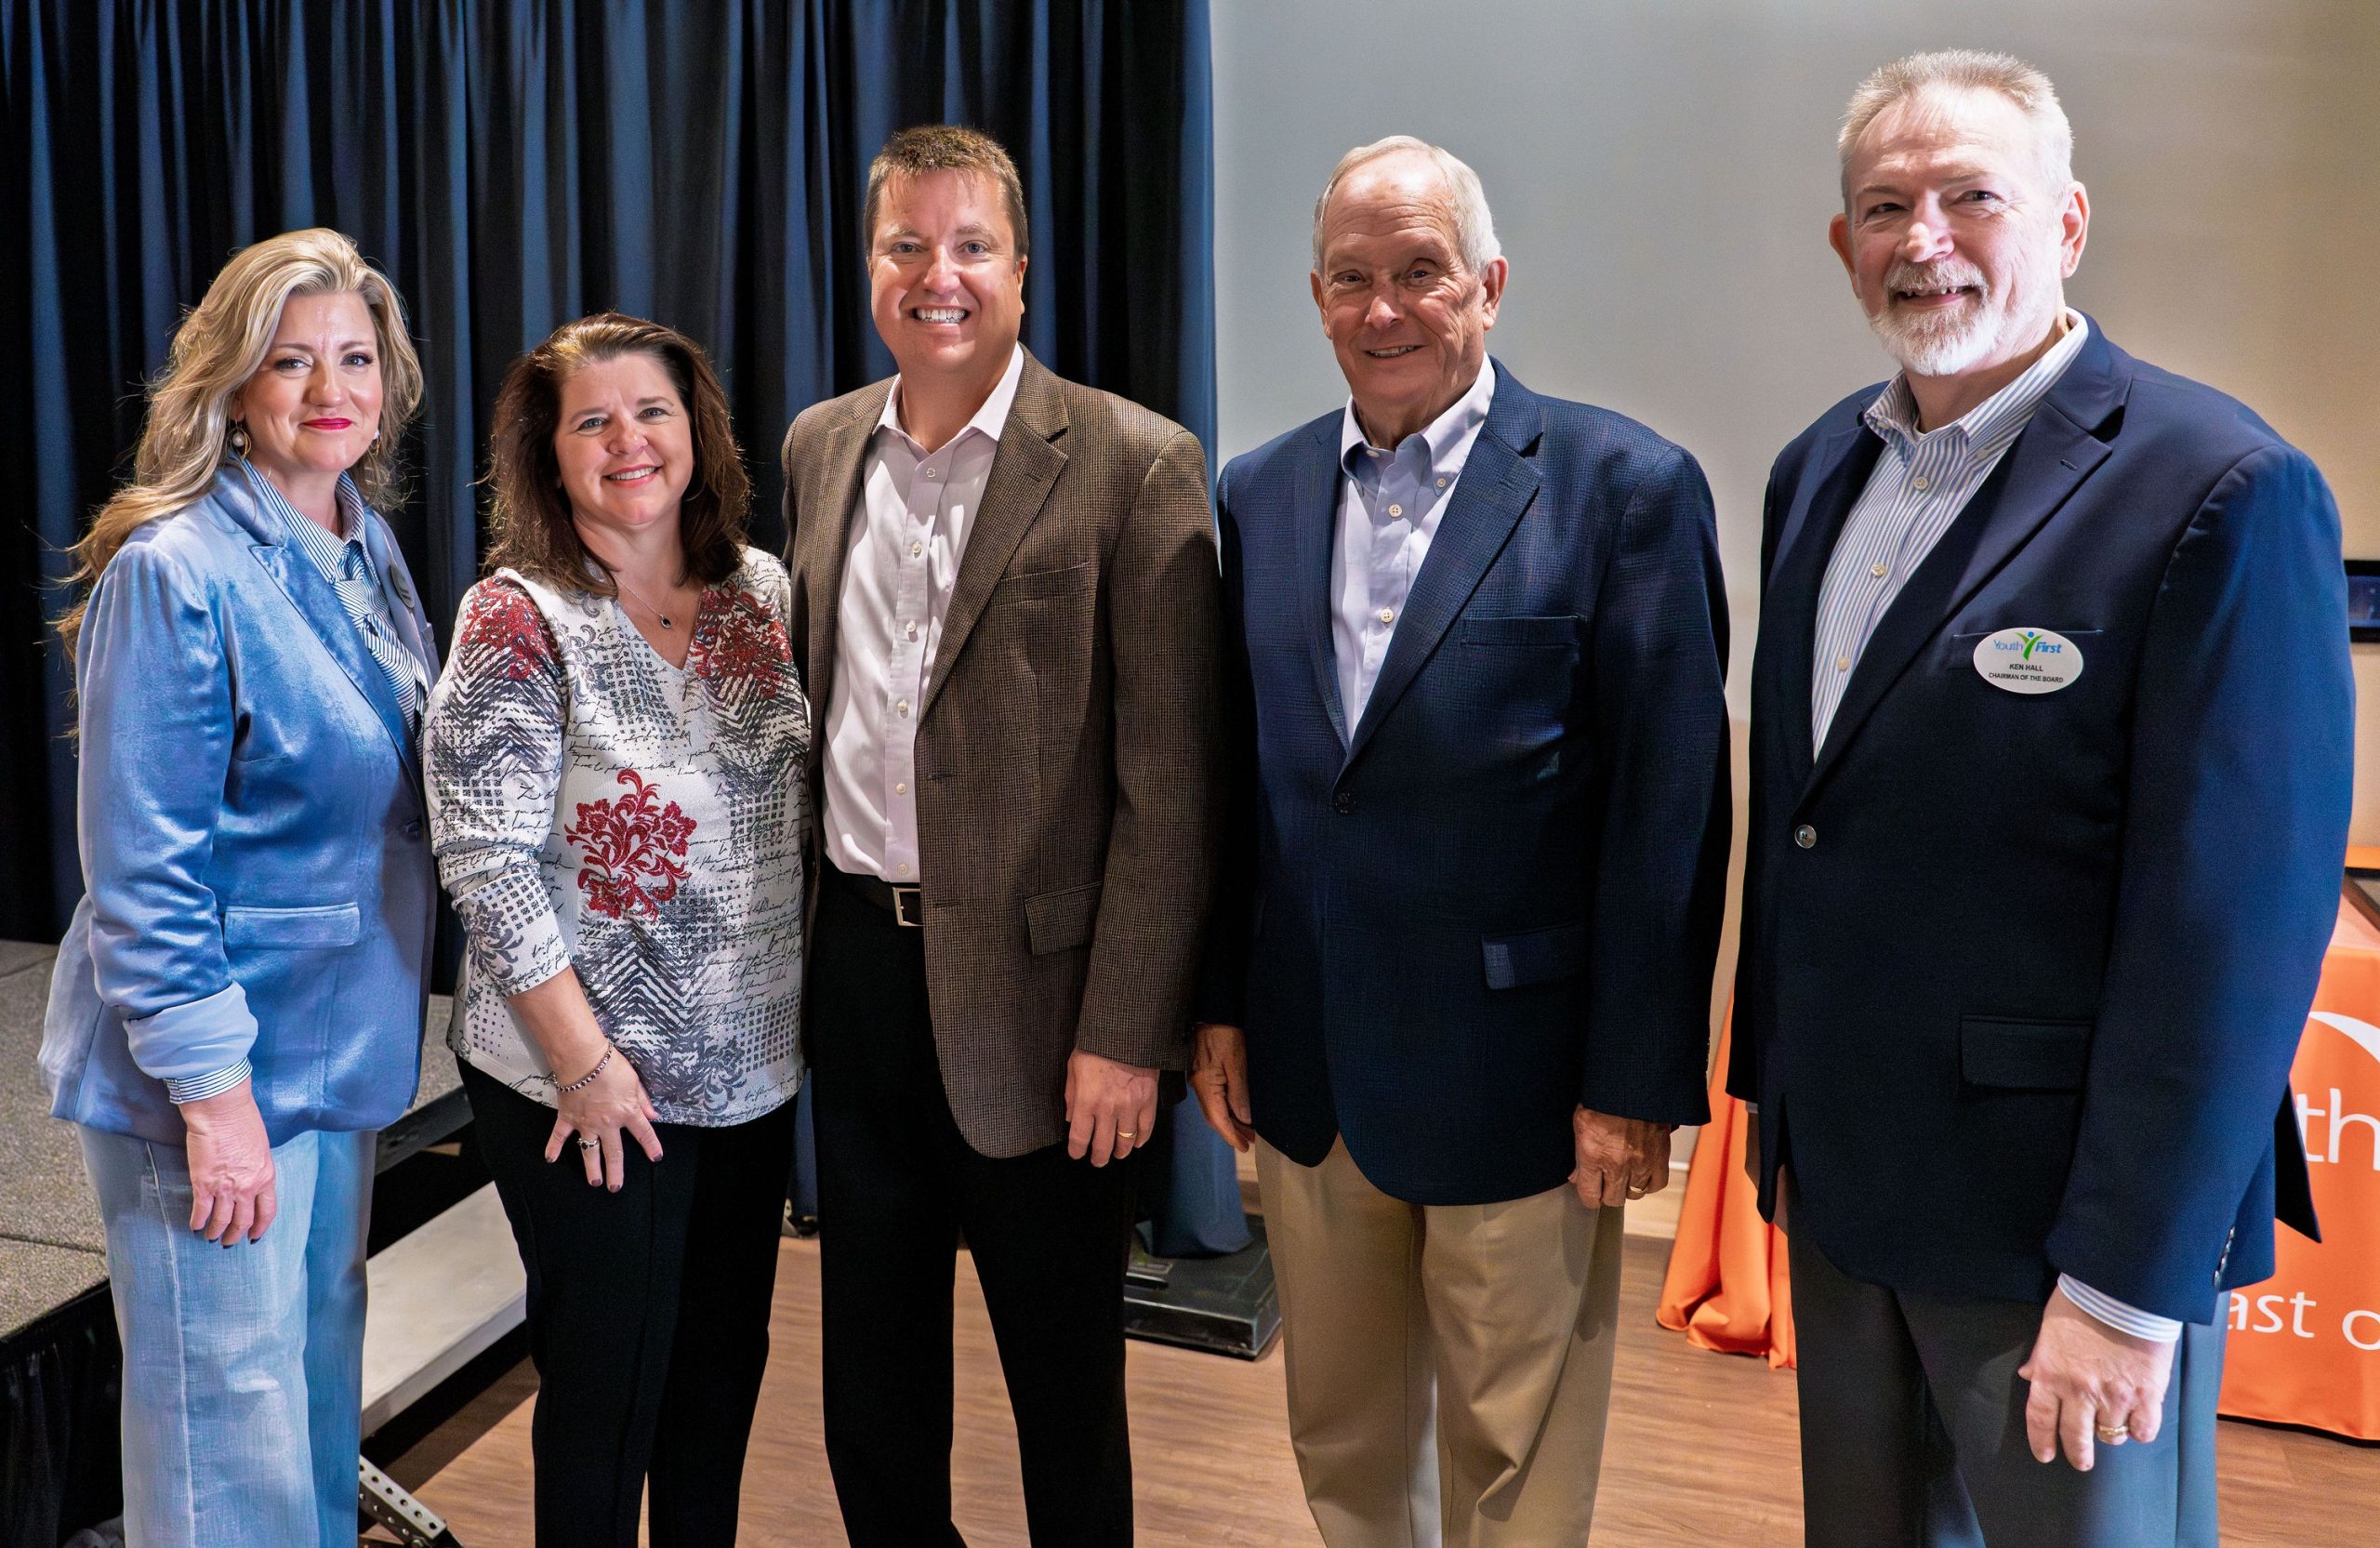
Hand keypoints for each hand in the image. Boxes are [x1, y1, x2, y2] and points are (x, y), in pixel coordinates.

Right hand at [179, 1081, 276, 1244]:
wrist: (222, 1111)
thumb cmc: (243, 1121)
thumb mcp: (261, 1148)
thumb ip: (257, 1168)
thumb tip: (251, 1180)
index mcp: (266, 1177)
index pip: (267, 1211)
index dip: (260, 1227)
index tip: (254, 1236)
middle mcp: (248, 1187)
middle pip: (244, 1221)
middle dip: (236, 1235)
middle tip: (229, 1242)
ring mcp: (225, 1188)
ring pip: (222, 1221)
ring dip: (216, 1232)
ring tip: (211, 1237)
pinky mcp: (203, 1184)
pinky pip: (201, 1211)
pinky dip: (197, 1222)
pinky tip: (195, 1226)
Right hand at [544, 1044, 663, 1190]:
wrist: (582, 1059)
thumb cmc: (610, 1066)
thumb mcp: (634, 1081)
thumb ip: (642, 1101)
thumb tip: (653, 1116)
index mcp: (627, 1112)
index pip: (644, 1133)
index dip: (651, 1146)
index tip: (656, 1158)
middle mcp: (607, 1123)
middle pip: (614, 1153)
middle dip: (616, 1172)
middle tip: (615, 1187)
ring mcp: (586, 1123)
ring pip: (589, 1151)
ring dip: (591, 1168)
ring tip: (594, 1182)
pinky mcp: (567, 1118)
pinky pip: (559, 1136)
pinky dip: (553, 1147)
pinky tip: (550, 1159)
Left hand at [1065, 1049, 1157, 1165]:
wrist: (1126, 1032)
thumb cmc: (1095, 1047)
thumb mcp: (1073, 1067)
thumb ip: (1071, 1095)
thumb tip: (1069, 1118)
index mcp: (1086, 1101)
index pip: (1079, 1137)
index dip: (1077, 1151)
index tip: (1077, 1154)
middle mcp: (1107, 1109)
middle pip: (1103, 1145)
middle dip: (1099, 1158)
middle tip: (1098, 1161)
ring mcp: (1130, 1107)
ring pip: (1126, 1142)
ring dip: (1120, 1151)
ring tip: (1118, 1154)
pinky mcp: (1148, 1101)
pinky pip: (1146, 1128)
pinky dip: (1141, 1139)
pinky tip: (1136, 1143)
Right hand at [1189, 1023, 1253, 1151]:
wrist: (1213, 1012)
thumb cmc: (1226, 1035)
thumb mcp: (1237, 1064)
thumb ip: (1239, 1093)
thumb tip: (1244, 1118)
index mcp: (1205, 1086)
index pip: (1217, 1119)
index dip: (1231, 1135)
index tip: (1244, 1147)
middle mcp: (1199, 1086)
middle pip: (1214, 1117)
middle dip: (1231, 1131)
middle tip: (1250, 1142)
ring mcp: (1200, 1080)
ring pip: (1214, 1109)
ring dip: (1230, 1121)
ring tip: (1247, 1130)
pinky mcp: (1203, 1074)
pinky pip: (1214, 1099)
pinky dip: (1226, 1109)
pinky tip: (1237, 1111)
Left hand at [1570, 1106, 1672, 1208]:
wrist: (1634, 1081)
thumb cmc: (1605, 1097)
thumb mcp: (1580, 1122)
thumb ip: (1578, 1154)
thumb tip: (1576, 1176)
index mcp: (1593, 1153)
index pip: (1589, 1195)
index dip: (1587, 1196)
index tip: (1588, 1192)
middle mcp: (1617, 1162)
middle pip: (1612, 1199)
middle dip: (1606, 1193)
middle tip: (1604, 1182)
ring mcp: (1641, 1162)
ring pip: (1633, 1194)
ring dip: (1626, 1187)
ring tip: (1622, 1176)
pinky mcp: (1659, 1157)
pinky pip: (1656, 1185)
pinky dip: (1648, 1183)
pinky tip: (1641, 1175)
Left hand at [2019, 1286, 2175, 1469]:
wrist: (2124, 1291)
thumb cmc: (2082, 1302)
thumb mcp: (2050, 1328)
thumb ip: (2041, 1357)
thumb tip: (2030, 1376)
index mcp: (2051, 1374)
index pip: (2040, 1419)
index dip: (2042, 1441)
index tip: (2045, 1455)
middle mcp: (2080, 1392)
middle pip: (2075, 1437)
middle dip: (2078, 1454)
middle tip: (2082, 1461)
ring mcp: (2115, 1396)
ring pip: (2110, 1435)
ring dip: (2110, 1434)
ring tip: (2111, 1428)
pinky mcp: (2147, 1394)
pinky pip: (2144, 1429)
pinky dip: (2140, 1431)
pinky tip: (2138, 1425)